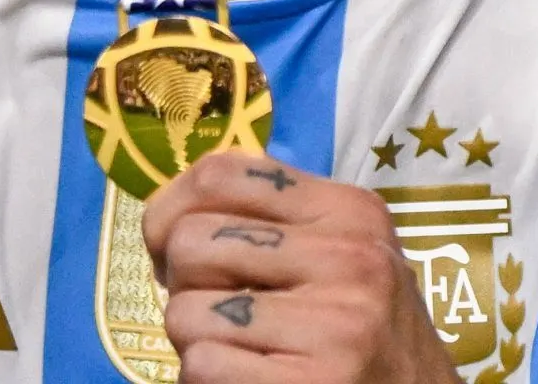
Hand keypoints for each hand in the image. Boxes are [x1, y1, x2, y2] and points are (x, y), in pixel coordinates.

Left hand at [143, 151, 461, 383]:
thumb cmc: (366, 328)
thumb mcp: (344, 251)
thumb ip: (277, 220)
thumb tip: (171, 216)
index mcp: (349, 210)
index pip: (220, 174)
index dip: (171, 212)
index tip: (175, 250)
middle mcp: (348, 256)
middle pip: (191, 243)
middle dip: (184, 285)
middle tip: (216, 310)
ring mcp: (334, 323)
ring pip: (185, 312)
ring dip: (195, 342)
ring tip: (243, 350)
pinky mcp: (311, 382)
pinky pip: (200, 367)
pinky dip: (208, 381)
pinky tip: (252, 378)